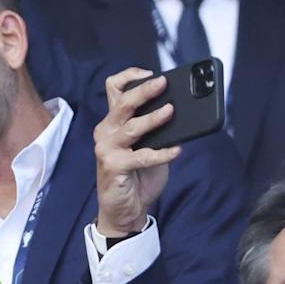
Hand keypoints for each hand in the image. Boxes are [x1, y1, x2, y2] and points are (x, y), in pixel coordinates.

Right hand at [93, 68, 181, 236]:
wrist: (126, 210)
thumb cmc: (138, 176)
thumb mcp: (149, 147)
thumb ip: (156, 131)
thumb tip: (177, 113)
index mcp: (114, 122)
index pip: (114, 89)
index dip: (130, 77)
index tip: (151, 74)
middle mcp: (107, 131)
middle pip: (123, 103)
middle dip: (144, 91)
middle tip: (163, 83)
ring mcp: (107, 148)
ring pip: (131, 127)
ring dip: (153, 118)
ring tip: (171, 111)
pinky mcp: (113, 166)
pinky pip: (141, 156)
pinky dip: (161, 153)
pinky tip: (177, 150)